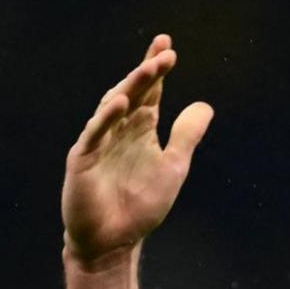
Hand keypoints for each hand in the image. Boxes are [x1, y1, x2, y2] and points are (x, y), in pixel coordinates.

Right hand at [61, 35, 212, 264]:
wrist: (114, 240)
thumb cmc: (141, 205)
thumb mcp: (173, 167)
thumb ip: (186, 136)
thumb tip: (205, 105)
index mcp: (139, 130)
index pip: (149, 94)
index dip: (158, 71)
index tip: (169, 48)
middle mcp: (118, 130)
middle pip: (133, 93)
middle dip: (148, 72)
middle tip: (164, 50)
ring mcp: (99, 142)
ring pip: (113, 107)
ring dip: (131, 87)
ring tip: (149, 68)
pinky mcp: (83, 160)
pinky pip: (94, 134)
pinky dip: (106, 118)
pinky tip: (120, 102)